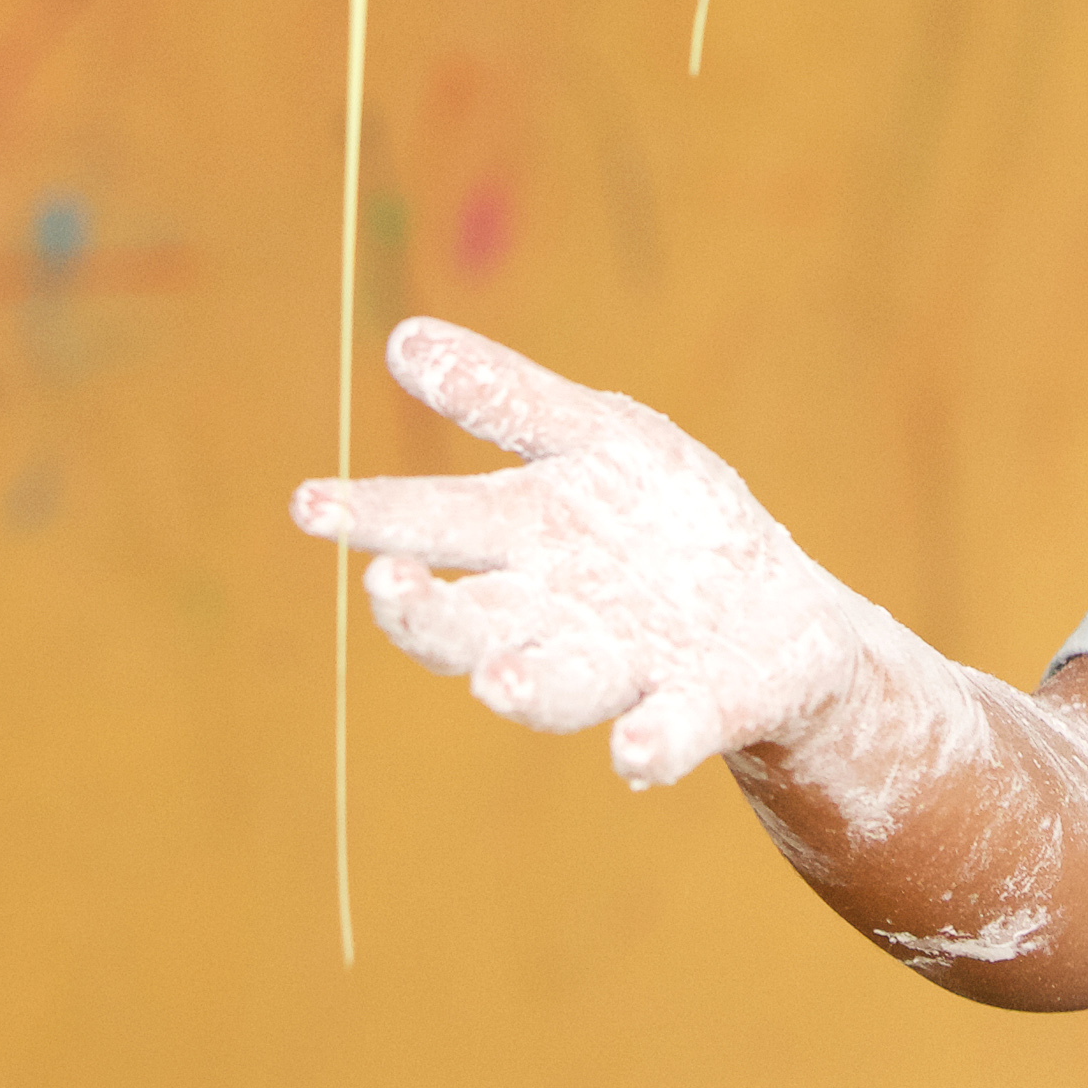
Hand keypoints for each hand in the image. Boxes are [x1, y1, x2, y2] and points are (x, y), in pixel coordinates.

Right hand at [292, 317, 940, 790]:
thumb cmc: (664, 519)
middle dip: (426, 612)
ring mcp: (625, 666)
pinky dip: (651, 741)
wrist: (777, 616)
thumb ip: (503, 398)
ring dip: (525, 687)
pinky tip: (636, 751)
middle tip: (388, 582)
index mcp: (523, 541)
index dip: (372, 516)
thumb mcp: (597, 435)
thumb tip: (400, 337)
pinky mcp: (700, 704)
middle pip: (471, 624)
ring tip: (496, 683)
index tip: (310, 502)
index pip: (432, 528)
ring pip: (557, 686)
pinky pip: (669, 728)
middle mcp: (554, 617)